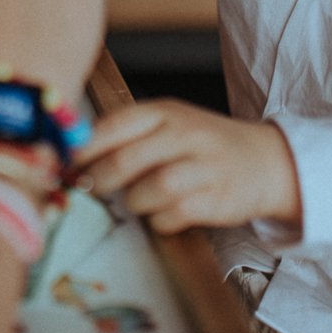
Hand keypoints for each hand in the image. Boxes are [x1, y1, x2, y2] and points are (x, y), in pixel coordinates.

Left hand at [73, 99, 302, 233]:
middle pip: (126, 160)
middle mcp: (185, 135)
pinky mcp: (216, 199)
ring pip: (151, 190)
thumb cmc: (203, 144)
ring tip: (136, 201)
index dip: (84, 148)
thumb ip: (128, 135)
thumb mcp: (170, 124)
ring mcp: (203, 167)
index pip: (115, 125)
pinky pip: (173, 215)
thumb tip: (74, 157)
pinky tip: (162, 214)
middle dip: (99, 180)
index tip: (66, 164)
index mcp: (166, 112)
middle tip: (91, 189)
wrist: (265, 161)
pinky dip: (160, 220)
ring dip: (133, 202)